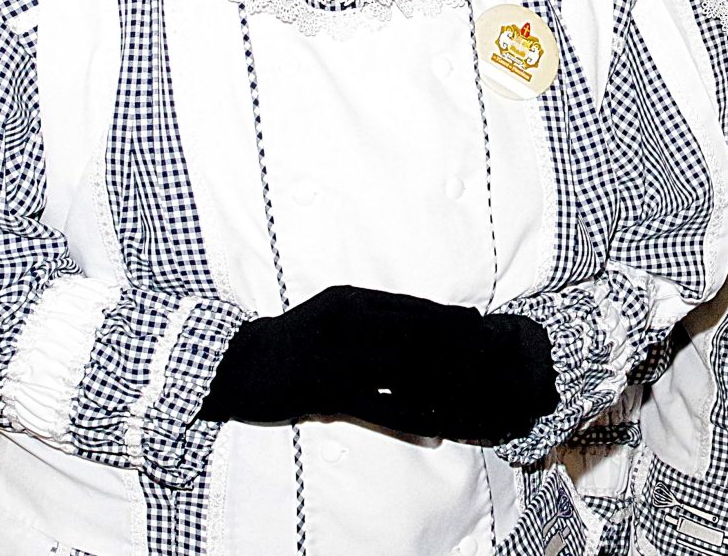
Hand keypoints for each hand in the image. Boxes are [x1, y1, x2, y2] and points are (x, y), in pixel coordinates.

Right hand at [200, 285, 556, 441]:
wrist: (238, 363)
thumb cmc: (295, 338)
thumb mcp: (334, 312)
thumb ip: (374, 314)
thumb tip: (424, 318)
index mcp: (352, 300)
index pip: (411, 307)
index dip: (448, 316)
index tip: (479, 324)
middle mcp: (349, 323)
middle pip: (416, 334)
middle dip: (456, 347)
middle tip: (489, 359)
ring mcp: (338, 359)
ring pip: (403, 370)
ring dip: (444, 382)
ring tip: (475, 392)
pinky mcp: (327, 393)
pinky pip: (378, 408)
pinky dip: (411, 417)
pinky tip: (437, 427)